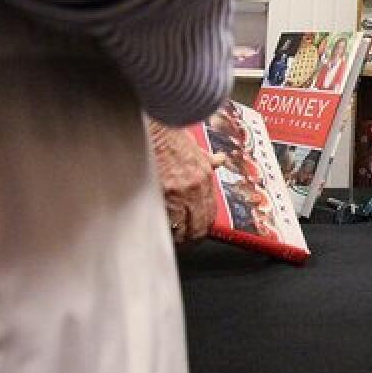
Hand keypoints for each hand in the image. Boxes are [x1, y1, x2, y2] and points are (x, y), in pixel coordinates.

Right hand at [147, 120, 221, 247]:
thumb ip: (207, 159)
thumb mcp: (194, 145)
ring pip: (181, 228)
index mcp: (203, 177)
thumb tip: (220, 160)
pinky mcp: (159, 194)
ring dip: (175, 238)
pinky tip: (156, 233)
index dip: (204, 226)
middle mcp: (194, 187)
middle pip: (198, 225)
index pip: (209, 212)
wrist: (152, 128)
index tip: (198, 233)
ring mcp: (177, 192)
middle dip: (191, 237)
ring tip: (169, 244)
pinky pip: (164, 221)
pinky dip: (161, 229)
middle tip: (185, 244)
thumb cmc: (168, 134)